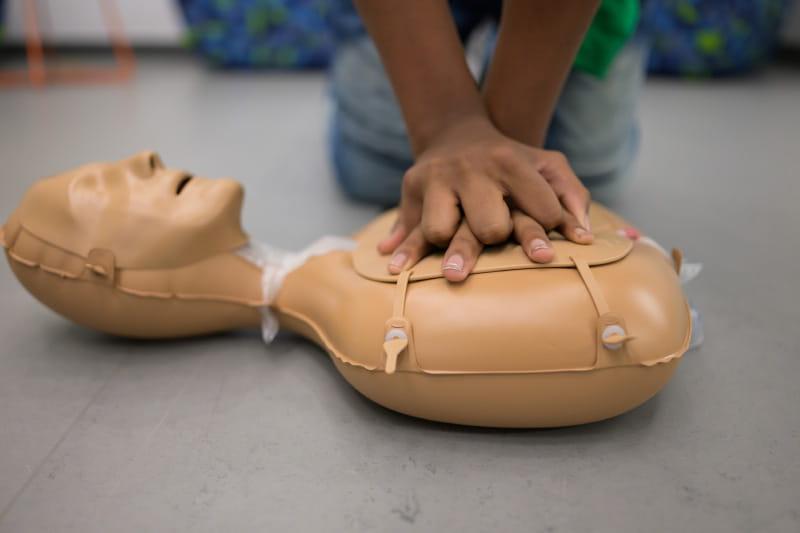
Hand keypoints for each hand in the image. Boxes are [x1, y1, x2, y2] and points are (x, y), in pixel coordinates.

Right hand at [378, 115, 592, 281]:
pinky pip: (409, 226)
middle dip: (495, 239)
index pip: (540, 211)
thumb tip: (584, 239)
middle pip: (489, 228)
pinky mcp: (411, 186)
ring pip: (442, 231)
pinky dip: (405, 249)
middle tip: (495, 239)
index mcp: (512, 162)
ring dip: (452, 249)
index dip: (544, 234)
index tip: (547, 252)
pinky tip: (397, 266)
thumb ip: (573, 196)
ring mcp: (439, 177)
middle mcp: (473, 169)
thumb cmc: (513, 161)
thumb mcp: (548, 166)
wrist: (458, 132)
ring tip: (454, 259)